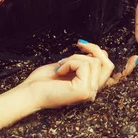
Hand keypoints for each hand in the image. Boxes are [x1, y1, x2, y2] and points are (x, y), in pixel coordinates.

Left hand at [20, 40, 137, 109]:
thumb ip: (82, 62)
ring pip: (94, 62)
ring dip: (74, 58)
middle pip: (107, 64)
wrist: (29, 93)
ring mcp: (89, 92)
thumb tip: (96, 51)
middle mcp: (92, 92)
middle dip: (93, 49)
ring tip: (61, 66)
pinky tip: (59, 71)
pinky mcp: (83, 90)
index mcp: (89, 87)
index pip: (108, 67)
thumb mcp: (66, 67)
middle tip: (79, 45)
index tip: (81, 45)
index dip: (98, 52)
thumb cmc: (42, 81)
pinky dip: (70, 63)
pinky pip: (84, 66)